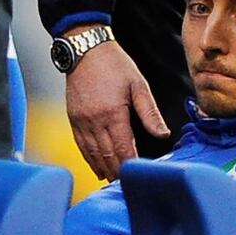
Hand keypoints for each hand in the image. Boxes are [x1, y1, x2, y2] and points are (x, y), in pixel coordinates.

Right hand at [65, 39, 169, 180]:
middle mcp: (94, 121)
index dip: (130, 165)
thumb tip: (163, 135)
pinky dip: (89, 158)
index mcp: (113, 114)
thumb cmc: (115, 65)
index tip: (137, 177)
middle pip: (107, 155)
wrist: (85, 48)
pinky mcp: (72, 118)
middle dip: (117, 171)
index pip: (123, 148)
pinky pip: (80, 144)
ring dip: (103, 168)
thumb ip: (150, 112)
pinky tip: (96, 166)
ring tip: (113, 181)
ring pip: (92, 153)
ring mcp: (81, 120)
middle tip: (126, 185)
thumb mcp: (138, 85)